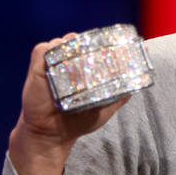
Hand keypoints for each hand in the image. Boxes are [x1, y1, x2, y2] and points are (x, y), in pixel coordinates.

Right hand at [9, 34, 130, 174]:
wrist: (53, 135)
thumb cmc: (78, 121)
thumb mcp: (105, 106)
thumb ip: (121, 94)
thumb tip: (138, 81)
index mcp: (82, 66)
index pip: (92, 44)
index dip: (101, 42)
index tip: (112, 44)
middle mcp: (67, 61)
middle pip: (78, 39)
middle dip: (88, 43)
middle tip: (96, 56)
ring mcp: (51, 62)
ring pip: (63, 41)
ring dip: (72, 47)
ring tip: (80, 66)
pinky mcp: (37, 67)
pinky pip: (44, 49)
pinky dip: (52, 51)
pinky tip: (61, 65)